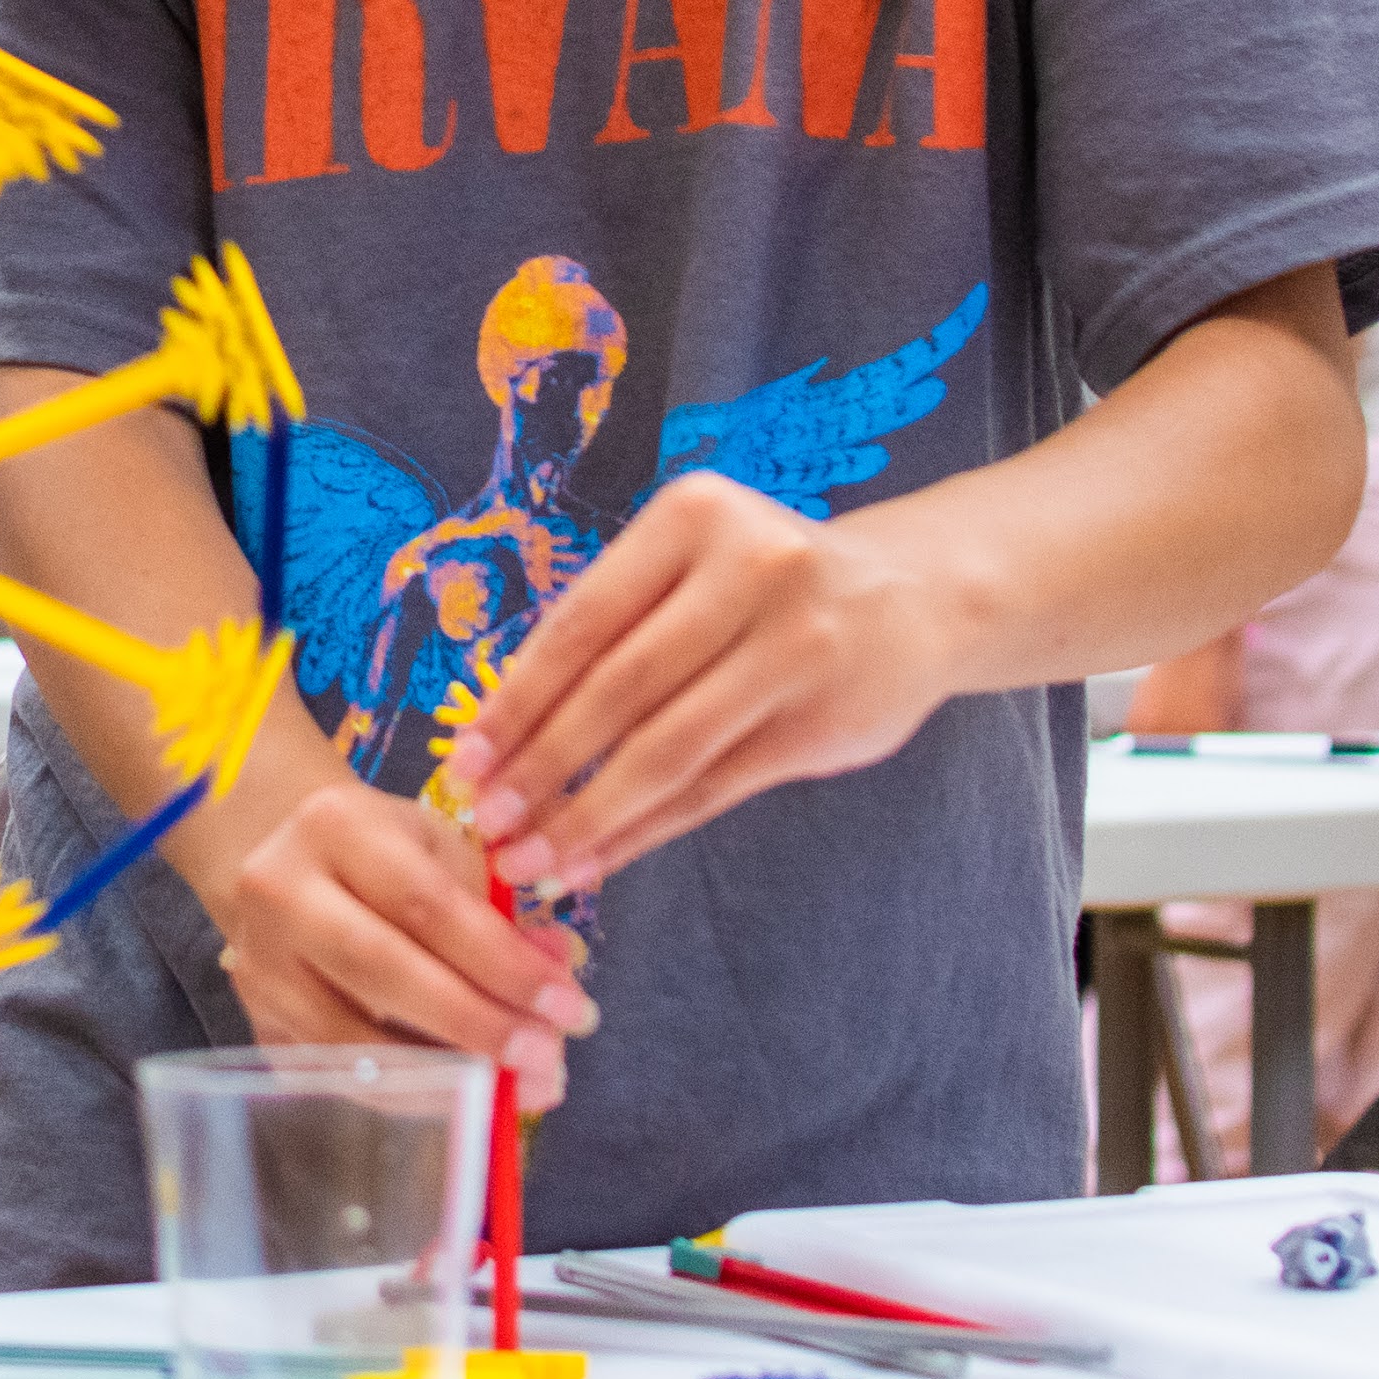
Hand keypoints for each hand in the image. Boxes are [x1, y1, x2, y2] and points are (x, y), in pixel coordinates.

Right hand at [209, 779, 593, 1103]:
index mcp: (335, 826)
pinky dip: (406, 1096)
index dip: (502, 964)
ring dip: (445, 1074)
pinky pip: (337, 1076)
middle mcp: (279, 890)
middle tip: (547, 1058)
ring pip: (350, 1038)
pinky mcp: (257, 1022)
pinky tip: (463, 1100)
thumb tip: (560, 977)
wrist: (291, 865)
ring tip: (517, 1088)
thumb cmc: (386, 855)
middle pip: (382, 970)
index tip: (570, 1010)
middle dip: (477, 1023)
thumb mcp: (446, 854)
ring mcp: (259, 964)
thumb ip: (504, 914)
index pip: (426, 904)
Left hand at [449, 475, 962, 898]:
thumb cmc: (766, 586)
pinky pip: (715, 787)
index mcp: (693, 518)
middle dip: (542, 767)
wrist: (914, 598)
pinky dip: (648, 830)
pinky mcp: (823, 721)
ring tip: (533, 861)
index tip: (464, 760)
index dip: (517, 700)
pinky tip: (600, 858)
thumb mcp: (692, 567)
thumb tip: (503, 731)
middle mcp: (750, 570)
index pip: (582, 622)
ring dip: (589, 815)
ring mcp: (795, 646)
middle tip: (487, 824)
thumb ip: (614, 628)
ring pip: (668, 750)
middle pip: (620, 688)